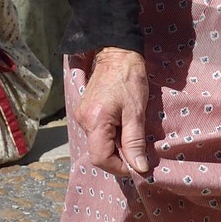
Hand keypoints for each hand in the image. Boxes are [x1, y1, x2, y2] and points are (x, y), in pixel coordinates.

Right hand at [76, 46, 150, 177]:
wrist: (117, 53)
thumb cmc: (129, 79)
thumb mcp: (136, 112)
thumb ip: (135, 142)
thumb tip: (138, 167)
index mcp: (94, 121)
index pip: (100, 158)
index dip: (119, 167)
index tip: (137, 165)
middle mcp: (82, 120)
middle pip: (98, 153)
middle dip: (119, 157)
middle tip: (137, 149)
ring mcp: (81, 116)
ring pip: (98, 144)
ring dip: (115, 146)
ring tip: (131, 134)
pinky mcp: (85, 112)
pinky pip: (97, 133)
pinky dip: (111, 136)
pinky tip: (123, 127)